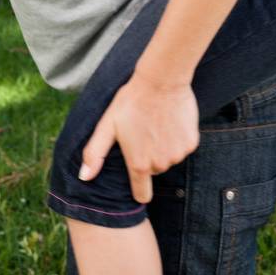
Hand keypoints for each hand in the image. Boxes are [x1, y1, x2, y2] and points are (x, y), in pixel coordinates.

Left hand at [77, 69, 199, 204]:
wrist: (161, 80)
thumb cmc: (131, 100)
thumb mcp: (108, 124)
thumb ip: (95, 153)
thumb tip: (84, 177)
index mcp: (139, 164)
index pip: (142, 194)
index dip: (138, 189)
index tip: (137, 179)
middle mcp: (160, 164)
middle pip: (155, 170)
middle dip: (149, 156)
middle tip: (144, 132)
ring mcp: (178, 154)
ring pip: (169, 158)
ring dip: (164, 146)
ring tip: (157, 123)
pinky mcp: (191, 143)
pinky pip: (183, 147)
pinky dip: (178, 138)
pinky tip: (171, 120)